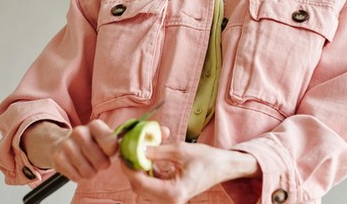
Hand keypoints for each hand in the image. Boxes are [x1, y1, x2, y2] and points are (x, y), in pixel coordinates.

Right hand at [23, 119, 118, 181]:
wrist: (60, 143)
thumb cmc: (88, 142)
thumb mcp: (103, 137)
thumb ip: (116, 142)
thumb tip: (131, 149)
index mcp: (94, 125)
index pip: (110, 142)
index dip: (111, 152)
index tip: (109, 152)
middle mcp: (80, 132)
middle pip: (101, 162)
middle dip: (101, 165)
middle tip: (97, 160)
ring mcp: (67, 145)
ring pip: (88, 172)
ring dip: (90, 172)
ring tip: (87, 163)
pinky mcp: (58, 159)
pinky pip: (76, 177)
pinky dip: (79, 176)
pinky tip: (76, 166)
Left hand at [120, 141, 259, 203]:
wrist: (223, 166)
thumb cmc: (207, 159)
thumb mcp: (180, 151)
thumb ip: (157, 151)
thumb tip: (137, 148)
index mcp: (173, 193)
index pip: (140, 183)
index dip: (129, 168)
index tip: (123, 153)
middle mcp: (170, 201)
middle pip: (140, 186)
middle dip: (133, 166)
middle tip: (128, 149)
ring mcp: (170, 199)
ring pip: (145, 184)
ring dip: (142, 166)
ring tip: (143, 148)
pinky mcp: (171, 193)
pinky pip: (153, 183)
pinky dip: (150, 169)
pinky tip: (153, 154)